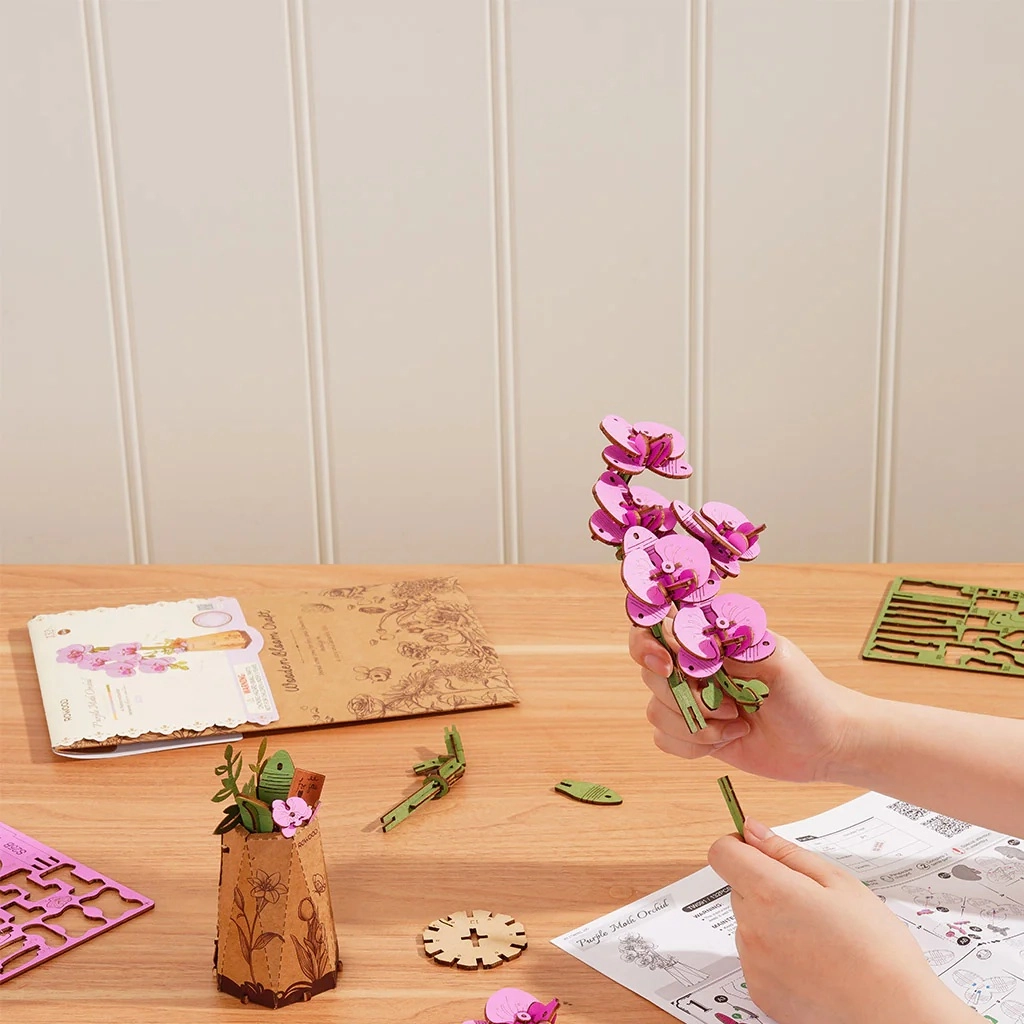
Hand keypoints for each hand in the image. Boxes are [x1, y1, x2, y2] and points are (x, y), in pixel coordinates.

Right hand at [630, 620, 868, 781]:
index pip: (657, 626)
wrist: (825, 744)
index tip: (668, 665)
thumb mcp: (774, 660)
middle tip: (727, 704)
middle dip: (685, 697)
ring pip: (656, 712)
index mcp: (710, 639)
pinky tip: (730, 739)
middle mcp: (695, 667)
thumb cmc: (807, 694)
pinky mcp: (695, 734)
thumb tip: (689, 636)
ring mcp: (693, 701)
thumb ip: (728, 645)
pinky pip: (665, 740)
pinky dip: (694, 746)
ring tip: (737, 723)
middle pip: (650, 674)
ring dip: (697, 725)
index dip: (647, 643)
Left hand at [709, 822, 974, 1023]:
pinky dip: (775, 956)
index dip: (739, 846)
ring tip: (816, 938)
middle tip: (810, 903)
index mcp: (769, 892)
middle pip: (739, 889)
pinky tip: (811, 964)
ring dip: (770, 923)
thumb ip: (786, 852)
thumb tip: (752, 831)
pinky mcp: (759, 991)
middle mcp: (752, 927)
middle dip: (765, 886)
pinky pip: (756, 959)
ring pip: (749, 924)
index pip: (722, 853)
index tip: (759, 851)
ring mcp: (752, 963)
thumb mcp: (838, 882)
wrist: (892, 1012)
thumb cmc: (875, 945)